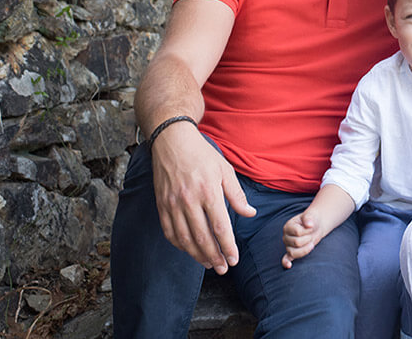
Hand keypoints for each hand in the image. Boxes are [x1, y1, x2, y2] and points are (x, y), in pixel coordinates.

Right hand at [151, 123, 255, 273]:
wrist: (171, 141)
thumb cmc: (202, 155)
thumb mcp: (225, 170)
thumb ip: (237, 195)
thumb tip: (250, 213)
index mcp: (208, 191)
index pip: (219, 226)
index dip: (227, 246)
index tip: (234, 259)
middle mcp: (188, 200)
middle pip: (202, 237)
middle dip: (214, 256)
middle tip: (224, 268)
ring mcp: (172, 204)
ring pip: (184, 238)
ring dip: (197, 255)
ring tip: (210, 264)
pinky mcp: (161, 205)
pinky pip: (169, 231)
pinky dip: (180, 245)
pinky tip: (190, 250)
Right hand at [282, 212, 323, 267]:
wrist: (314, 226)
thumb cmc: (311, 220)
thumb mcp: (311, 215)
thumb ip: (308, 218)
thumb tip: (309, 224)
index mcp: (288, 226)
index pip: (298, 232)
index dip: (307, 231)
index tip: (311, 227)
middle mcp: (286, 237)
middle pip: (297, 243)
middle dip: (308, 239)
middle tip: (312, 235)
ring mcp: (288, 245)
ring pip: (294, 252)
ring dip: (305, 250)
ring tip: (311, 244)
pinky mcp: (291, 252)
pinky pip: (287, 259)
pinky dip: (286, 262)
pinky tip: (288, 266)